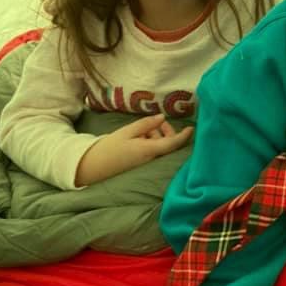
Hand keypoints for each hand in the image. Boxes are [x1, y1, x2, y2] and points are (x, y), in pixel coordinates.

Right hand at [75, 114, 193, 184]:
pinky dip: (151, 142)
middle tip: (160, 122)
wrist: (93, 167)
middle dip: (168, 132)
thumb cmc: (109, 148)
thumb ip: (146, 124)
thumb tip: (162, 118)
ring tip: (146, 128)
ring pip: (161, 148)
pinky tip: (141, 137)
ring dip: (158, 136)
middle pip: (168, 145)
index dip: (184, 136)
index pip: (173, 143)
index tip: (192, 128)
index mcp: (149, 150)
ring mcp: (146, 163)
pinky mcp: (141, 165)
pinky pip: (153, 153)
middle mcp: (151, 159)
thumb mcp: (127, 132)